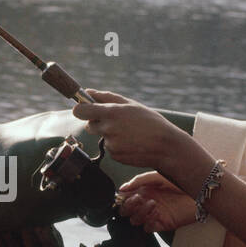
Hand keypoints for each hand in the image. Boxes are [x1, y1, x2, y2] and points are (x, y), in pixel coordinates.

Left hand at [71, 90, 186, 170]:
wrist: (165, 146)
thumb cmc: (150, 121)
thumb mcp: (131, 104)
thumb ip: (106, 97)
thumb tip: (88, 92)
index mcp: (111, 112)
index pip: (81, 111)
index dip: (80, 110)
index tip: (84, 109)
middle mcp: (108, 128)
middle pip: (89, 125)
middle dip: (98, 123)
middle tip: (116, 122)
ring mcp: (111, 143)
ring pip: (102, 137)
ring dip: (110, 135)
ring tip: (130, 133)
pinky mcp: (114, 155)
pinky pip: (110, 148)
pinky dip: (118, 146)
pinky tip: (131, 143)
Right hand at [117, 172, 197, 231]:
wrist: (201, 191)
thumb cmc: (182, 180)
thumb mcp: (158, 176)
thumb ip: (140, 181)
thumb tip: (122, 188)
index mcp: (144, 190)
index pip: (125, 198)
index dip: (122, 198)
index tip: (124, 195)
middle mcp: (147, 202)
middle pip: (127, 211)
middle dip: (128, 206)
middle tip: (137, 199)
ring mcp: (154, 214)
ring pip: (135, 220)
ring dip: (140, 213)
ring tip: (152, 203)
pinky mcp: (163, 223)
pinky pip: (148, 228)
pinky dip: (148, 222)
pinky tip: (156, 213)